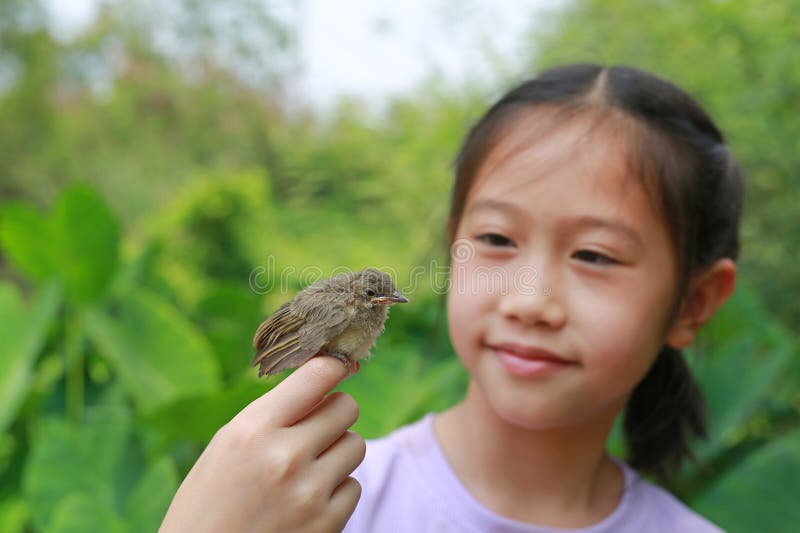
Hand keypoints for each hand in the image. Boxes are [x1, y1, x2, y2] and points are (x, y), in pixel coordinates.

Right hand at [159, 357, 364, 532]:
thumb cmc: (207, 504)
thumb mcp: (226, 447)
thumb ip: (272, 415)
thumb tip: (324, 380)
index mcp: (253, 430)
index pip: (318, 375)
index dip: (334, 365)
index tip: (338, 365)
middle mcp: (285, 456)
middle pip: (346, 407)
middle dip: (334, 412)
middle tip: (316, 426)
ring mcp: (310, 492)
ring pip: (356, 444)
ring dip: (337, 451)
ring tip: (306, 469)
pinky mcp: (327, 523)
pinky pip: (354, 486)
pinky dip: (337, 490)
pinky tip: (307, 501)